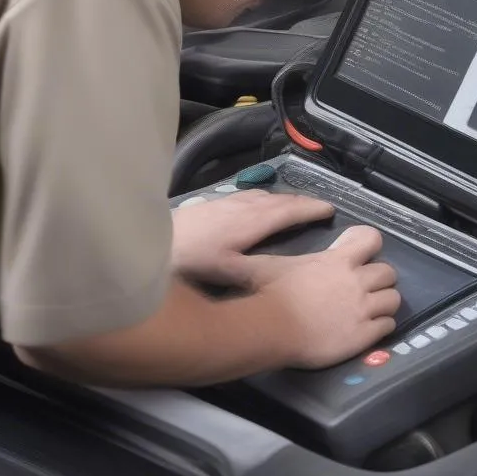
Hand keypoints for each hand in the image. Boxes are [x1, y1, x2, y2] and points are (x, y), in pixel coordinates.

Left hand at [171, 190, 332, 288]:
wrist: (146, 238)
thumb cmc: (186, 259)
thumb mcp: (222, 272)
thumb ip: (253, 274)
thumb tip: (282, 279)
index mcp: (251, 221)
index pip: (289, 209)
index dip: (311, 209)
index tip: (330, 209)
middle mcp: (242, 206)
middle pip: (279, 199)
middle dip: (302, 202)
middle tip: (319, 208)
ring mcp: (226, 202)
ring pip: (263, 195)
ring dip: (283, 200)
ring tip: (294, 207)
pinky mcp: (213, 203)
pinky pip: (249, 196)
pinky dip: (265, 199)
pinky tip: (257, 206)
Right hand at [253, 226, 400, 368]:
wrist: (272, 329)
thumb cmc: (270, 294)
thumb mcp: (267, 266)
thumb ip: (263, 257)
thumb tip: (240, 254)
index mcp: (338, 260)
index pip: (372, 238)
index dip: (369, 243)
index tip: (361, 251)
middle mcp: (356, 281)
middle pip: (388, 271)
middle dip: (380, 278)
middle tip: (366, 286)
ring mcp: (363, 308)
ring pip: (394, 299)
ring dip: (385, 302)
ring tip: (372, 308)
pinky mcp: (364, 334)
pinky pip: (388, 326)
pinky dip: (382, 325)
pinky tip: (370, 328)